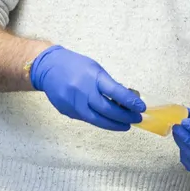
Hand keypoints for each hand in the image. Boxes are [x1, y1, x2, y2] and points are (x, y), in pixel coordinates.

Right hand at [29, 45, 144, 130]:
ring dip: (114, 124)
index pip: (115, 92)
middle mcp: (82, 92)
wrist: (48, 68)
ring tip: (126, 125)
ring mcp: (73, 104)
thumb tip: (126, 99)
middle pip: (107, 110)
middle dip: (125, 117)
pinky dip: (100, 121)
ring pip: (97, 120)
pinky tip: (109, 121)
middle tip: (137, 119)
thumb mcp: (96, 69)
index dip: (130, 101)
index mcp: (92, 77)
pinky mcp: (67, 112)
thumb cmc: (75, 66)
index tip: (141, 107)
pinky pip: (87, 119)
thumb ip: (110, 84)